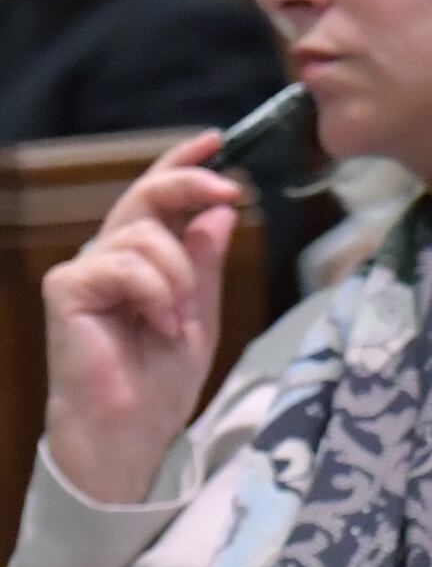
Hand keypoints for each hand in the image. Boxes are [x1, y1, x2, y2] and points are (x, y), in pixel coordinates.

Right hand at [41, 132, 241, 505]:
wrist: (132, 428)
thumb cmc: (162, 378)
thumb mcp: (202, 312)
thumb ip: (206, 262)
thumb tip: (218, 212)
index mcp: (143, 260)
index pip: (159, 200)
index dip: (182, 165)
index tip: (216, 139)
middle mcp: (110, 257)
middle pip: (147, 197)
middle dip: (189, 184)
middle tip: (229, 190)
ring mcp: (84, 270)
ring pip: (145, 237)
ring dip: (178, 278)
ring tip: (178, 320)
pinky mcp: (67, 288)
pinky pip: (124, 266)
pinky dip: (156, 294)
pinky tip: (158, 324)